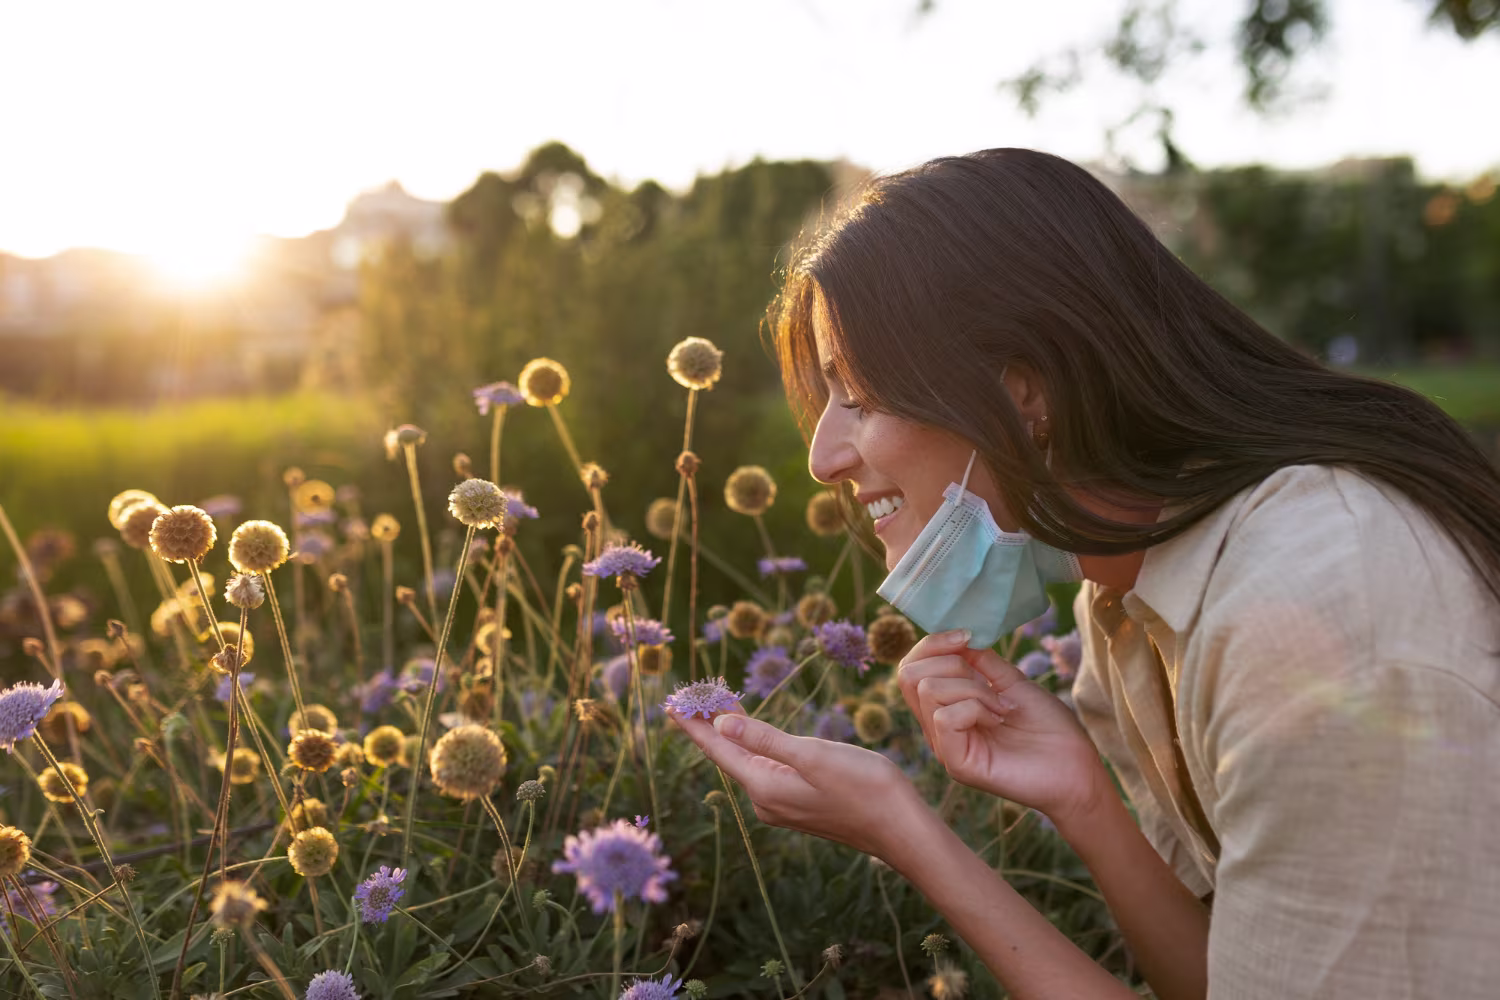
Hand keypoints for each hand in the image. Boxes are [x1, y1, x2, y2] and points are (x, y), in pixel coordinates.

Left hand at [668, 706, 925, 858]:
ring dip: (731, 734)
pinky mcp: (799, 804)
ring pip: (746, 762)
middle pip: (728, 756)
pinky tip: (753, 734)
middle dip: (709, 726)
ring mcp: (782, 805)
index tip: (672, 705)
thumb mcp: (813, 756)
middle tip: (690, 696)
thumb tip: (721, 725)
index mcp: (765, 787)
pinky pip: (764, 770)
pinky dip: (753, 746)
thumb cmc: (863, 787)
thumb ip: (766, 740)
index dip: (695, 725)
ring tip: (715, 707)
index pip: (718, 751)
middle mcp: (766, 800)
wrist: (901, 828)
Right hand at [897, 629, 1112, 826]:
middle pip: (910, 675)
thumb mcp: (1012, 682)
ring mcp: (944, 746)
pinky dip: (976, 707)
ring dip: (973, 688)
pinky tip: (999, 718)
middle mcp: (937, 726)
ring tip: (1002, 706)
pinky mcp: (956, 763)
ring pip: (928, 690)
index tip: (967, 636)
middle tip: (989, 683)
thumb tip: (959, 638)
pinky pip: (945, 717)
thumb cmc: (1048, 727)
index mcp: (946, 706)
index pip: (911, 667)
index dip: (933, 643)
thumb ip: (982, 661)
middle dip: (952, 663)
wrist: (1076, 766)